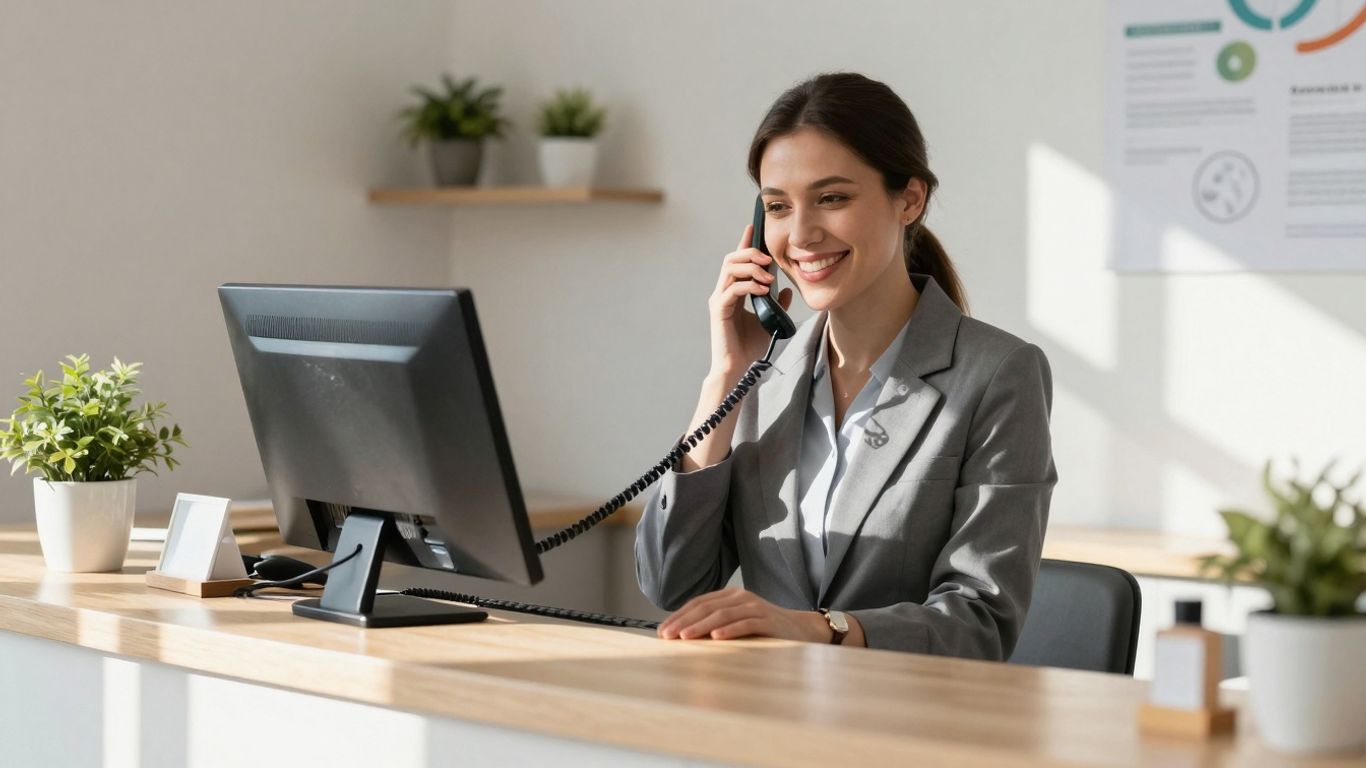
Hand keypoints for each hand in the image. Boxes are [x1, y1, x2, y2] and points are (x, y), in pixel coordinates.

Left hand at [657, 587, 827, 642]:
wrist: (802, 630)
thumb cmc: (765, 630)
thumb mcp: (738, 623)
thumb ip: (716, 624)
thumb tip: (683, 636)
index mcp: (730, 596)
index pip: (699, 603)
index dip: (679, 616)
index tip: (663, 632)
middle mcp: (741, 597)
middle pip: (706, 608)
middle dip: (684, 622)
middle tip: (668, 636)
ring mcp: (755, 607)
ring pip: (722, 615)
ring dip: (701, 626)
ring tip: (685, 637)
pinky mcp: (768, 620)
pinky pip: (745, 623)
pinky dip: (729, 630)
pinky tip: (716, 638)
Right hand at [707, 225, 793, 378]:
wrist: (739, 368)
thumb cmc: (750, 347)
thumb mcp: (770, 320)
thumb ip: (777, 304)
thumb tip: (787, 288)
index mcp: (734, 292)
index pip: (737, 261)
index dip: (744, 243)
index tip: (753, 227)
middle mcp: (723, 292)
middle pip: (731, 259)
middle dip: (750, 252)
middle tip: (768, 258)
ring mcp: (719, 299)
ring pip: (730, 269)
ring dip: (751, 267)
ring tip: (768, 276)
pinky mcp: (719, 310)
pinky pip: (733, 288)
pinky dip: (749, 285)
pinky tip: (764, 289)